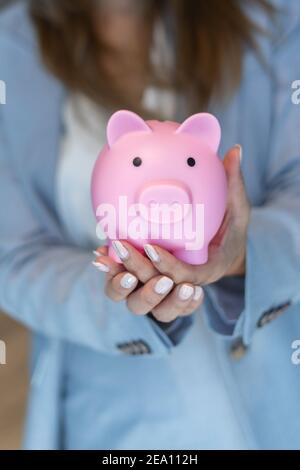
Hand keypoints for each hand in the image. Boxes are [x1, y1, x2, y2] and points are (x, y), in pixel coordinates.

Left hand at [93, 145, 248, 320]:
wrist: (224, 253)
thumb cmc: (233, 232)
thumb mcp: (239, 210)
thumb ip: (234, 186)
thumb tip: (235, 150)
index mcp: (206, 271)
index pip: (185, 275)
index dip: (167, 265)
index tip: (150, 247)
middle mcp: (184, 282)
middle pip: (157, 289)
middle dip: (137, 270)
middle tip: (119, 245)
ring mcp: (167, 283)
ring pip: (140, 291)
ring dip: (120, 276)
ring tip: (101, 256)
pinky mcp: (154, 278)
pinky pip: (132, 280)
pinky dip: (116, 270)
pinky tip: (98, 255)